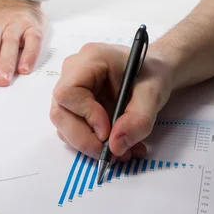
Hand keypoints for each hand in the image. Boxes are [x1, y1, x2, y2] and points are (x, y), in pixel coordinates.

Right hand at [50, 43, 175, 159]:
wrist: (152, 72)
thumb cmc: (152, 74)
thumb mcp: (153, 94)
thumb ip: (138, 120)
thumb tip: (115, 146)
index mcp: (89, 60)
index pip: (68, 93)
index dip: (85, 116)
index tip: (108, 133)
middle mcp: (71, 73)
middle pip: (60, 112)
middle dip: (84, 138)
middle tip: (112, 153)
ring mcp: (68, 89)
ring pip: (63, 124)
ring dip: (88, 144)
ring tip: (121, 151)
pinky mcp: (72, 105)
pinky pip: (71, 128)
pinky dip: (91, 142)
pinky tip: (116, 144)